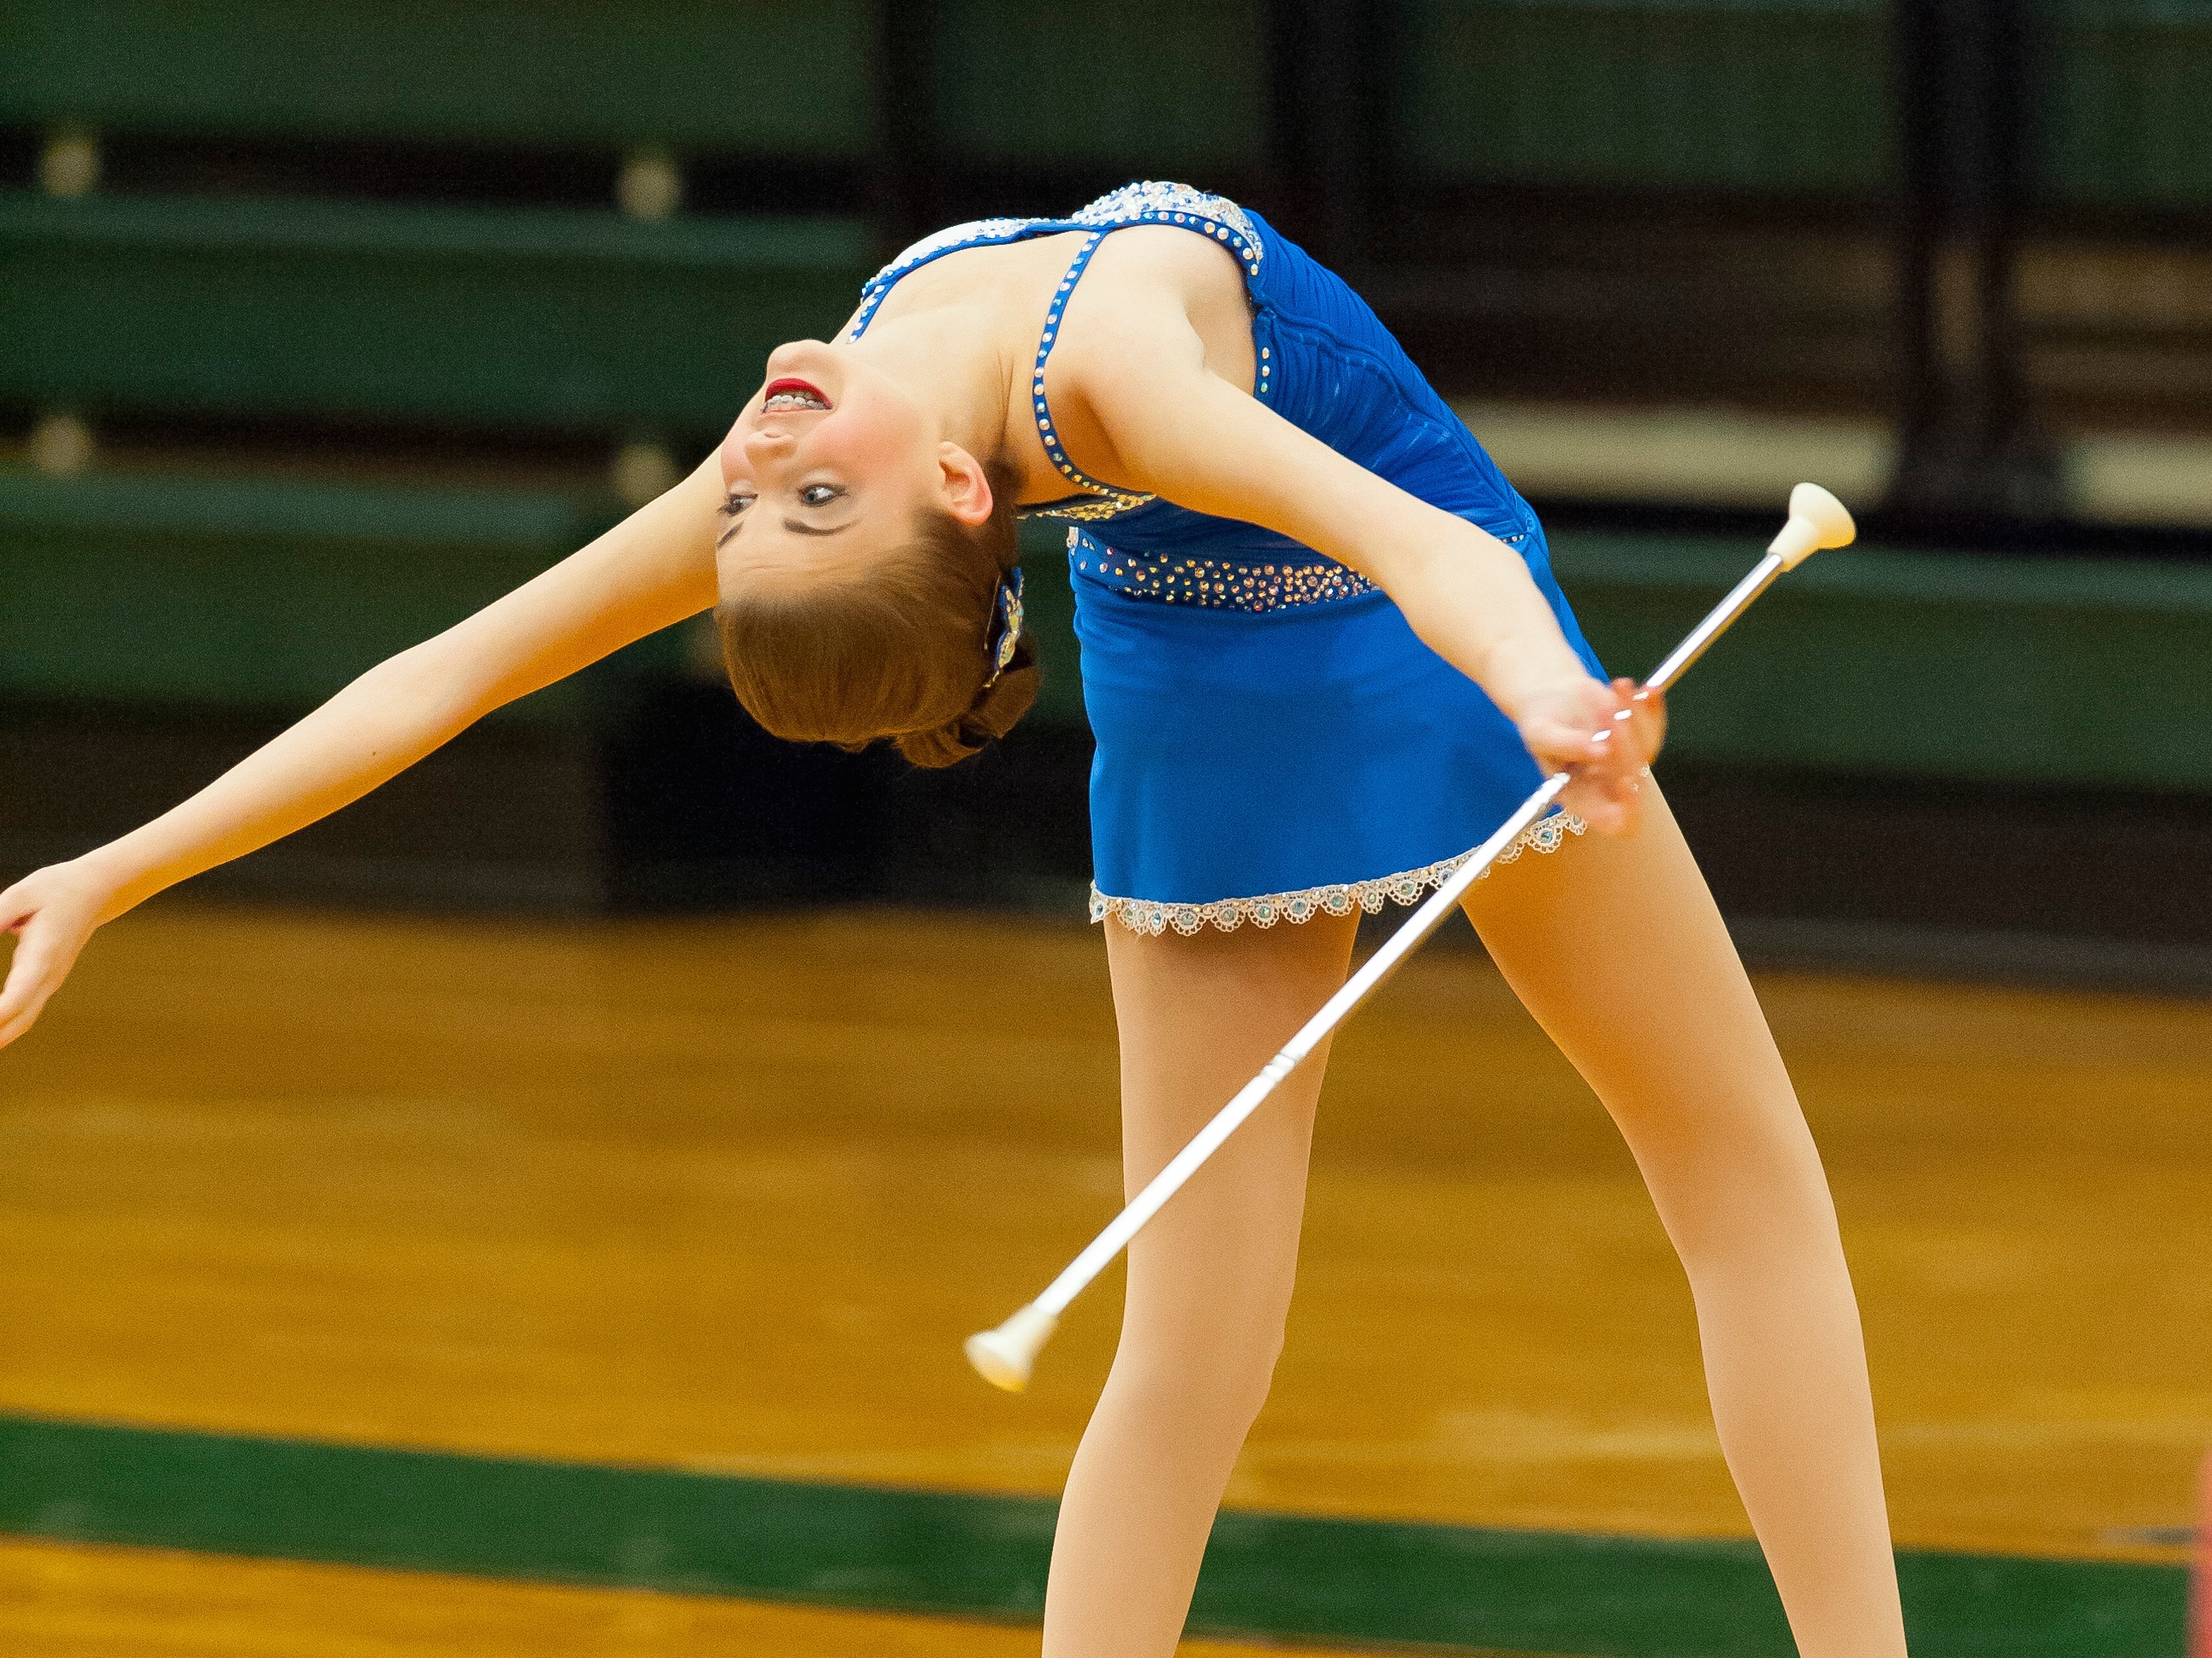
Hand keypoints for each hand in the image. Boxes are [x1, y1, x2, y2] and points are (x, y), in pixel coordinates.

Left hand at [0, 861, 112, 1050]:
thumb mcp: (21, 894)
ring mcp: (50, 982)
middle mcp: (49, 975)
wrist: (98, 891)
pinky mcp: (46, 982)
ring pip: (22, 1022)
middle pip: (19, 1020)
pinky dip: (5, 1027)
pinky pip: (24, 1013)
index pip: (17, 996)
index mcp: (43, 955)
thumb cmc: (59, 888)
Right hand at [1515, 675, 1667, 833]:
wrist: (1555, 696)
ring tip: (1614, 687)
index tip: (1624, 781)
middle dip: (1621, 740)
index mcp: (1580, 795)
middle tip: (1604, 709)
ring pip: (1647, 749)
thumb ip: (1565, 745)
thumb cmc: (1542, 722)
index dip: (1625, 809)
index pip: (1613, 820)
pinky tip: (1649, 690)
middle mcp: (1607, 784)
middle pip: (1632, 777)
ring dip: (1633, 716)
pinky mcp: (1641, 739)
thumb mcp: (1540, 733)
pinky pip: (1655, 728)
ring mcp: (1627, 762)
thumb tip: (1598, 750)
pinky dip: (1653, 709)